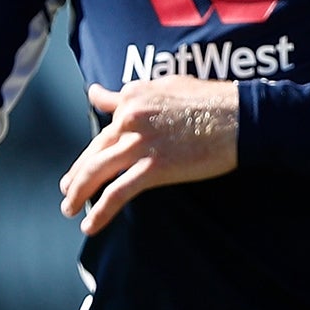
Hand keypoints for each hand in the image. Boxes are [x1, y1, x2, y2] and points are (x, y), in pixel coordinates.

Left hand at [60, 79, 238, 234]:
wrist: (242, 117)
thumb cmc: (216, 99)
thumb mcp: (171, 85)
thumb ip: (136, 92)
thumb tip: (106, 95)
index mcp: (135, 96)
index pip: (106, 121)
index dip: (94, 144)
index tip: (87, 157)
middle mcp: (130, 118)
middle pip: (95, 150)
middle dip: (78, 172)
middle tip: (67, 188)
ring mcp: (139, 144)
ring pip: (96, 172)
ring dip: (78, 193)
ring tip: (70, 208)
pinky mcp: (153, 168)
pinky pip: (117, 194)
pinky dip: (100, 212)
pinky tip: (90, 225)